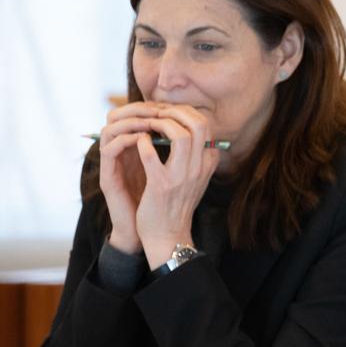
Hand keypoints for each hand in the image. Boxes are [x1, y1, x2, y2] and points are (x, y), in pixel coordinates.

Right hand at [95, 101, 165, 253]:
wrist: (154, 235)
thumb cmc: (166, 203)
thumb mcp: (176, 172)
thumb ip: (180, 152)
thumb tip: (201, 131)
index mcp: (134, 150)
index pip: (134, 115)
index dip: (151, 106)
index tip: (172, 106)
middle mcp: (119, 153)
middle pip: (117, 114)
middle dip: (141, 108)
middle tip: (161, 108)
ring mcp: (111, 165)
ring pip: (110, 127)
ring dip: (133, 120)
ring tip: (153, 120)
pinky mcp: (107, 178)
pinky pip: (110, 149)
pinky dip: (127, 140)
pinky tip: (144, 140)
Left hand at [133, 103, 220, 267]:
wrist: (168, 235)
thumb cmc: (177, 204)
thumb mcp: (195, 178)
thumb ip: (195, 155)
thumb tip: (184, 129)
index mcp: (208, 164)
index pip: (206, 126)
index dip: (186, 113)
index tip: (170, 113)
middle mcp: (199, 168)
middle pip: (199, 124)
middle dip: (177, 111)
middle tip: (159, 112)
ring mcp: (181, 176)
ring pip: (180, 134)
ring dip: (160, 123)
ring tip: (148, 124)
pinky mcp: (160, 184)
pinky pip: (150, 153)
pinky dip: (142, 142)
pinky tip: (138, 142)